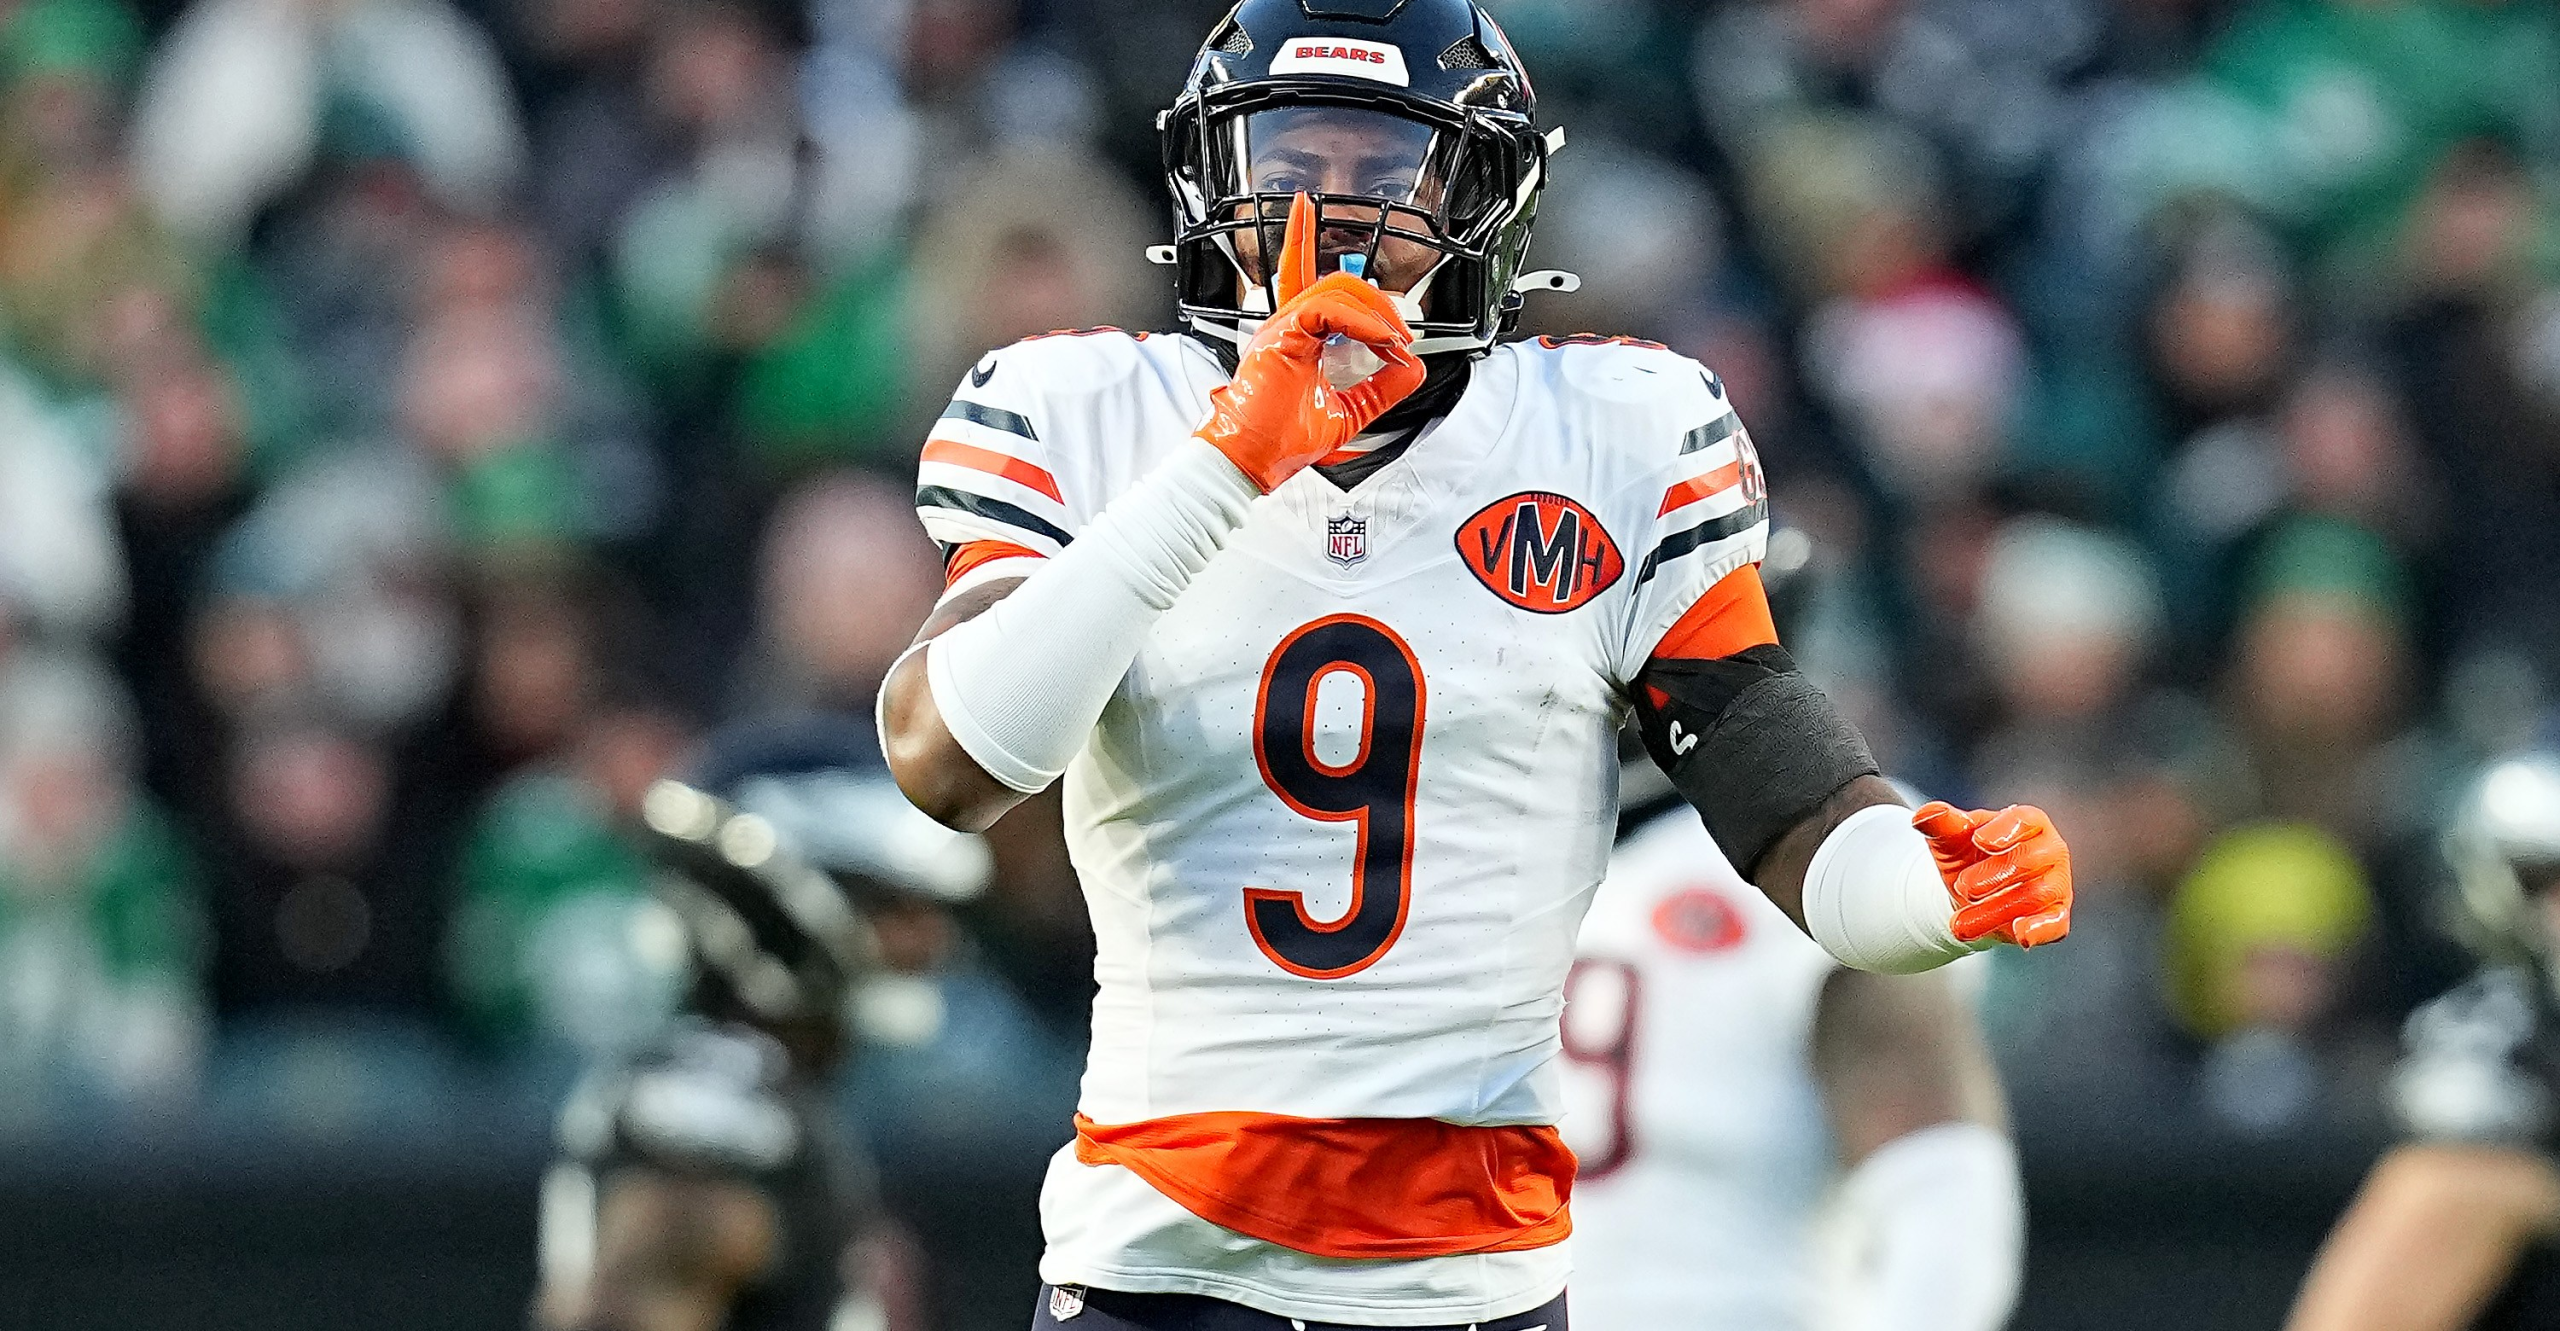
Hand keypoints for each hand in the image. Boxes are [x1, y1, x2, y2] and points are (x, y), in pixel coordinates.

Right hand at [1195, 192, 1426, 490]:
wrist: (1251, 461)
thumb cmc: (1279, 442)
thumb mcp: (1350, 412)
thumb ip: (1381, 388)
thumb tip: (1412, 367)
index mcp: (1294, 337)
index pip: (1309, 282)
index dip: (1314, 249)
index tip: (1378, 305)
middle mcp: (1285, 326)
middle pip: (1329, 278)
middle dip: (1375, 296)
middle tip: (1402, 331)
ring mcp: (1281, 328)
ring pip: (1334, 288)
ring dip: (1375, 312)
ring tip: (1395, 341)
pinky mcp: (1281, 337)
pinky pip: (1328, 310)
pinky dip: (1362, 324)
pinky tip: (1380, 342)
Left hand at [1912, 802, 2071, 948]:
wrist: (1967, 893)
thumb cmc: (1966, 855)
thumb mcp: (1949, 838)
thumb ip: (1940, 824)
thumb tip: (1922, 816)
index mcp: (2028, 823)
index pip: (2025, 820)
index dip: (2005, 830)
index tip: (1979, 840)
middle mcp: (2049, 851)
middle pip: (2030, 859)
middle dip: (1995, 874)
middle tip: (1962, 887)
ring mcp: (2055, 884)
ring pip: (2035, 896)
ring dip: (1995, 911)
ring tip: (1959, 925)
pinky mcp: (2054, 917)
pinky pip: (2055, 924)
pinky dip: (2040, 930)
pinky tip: (2021, 937)